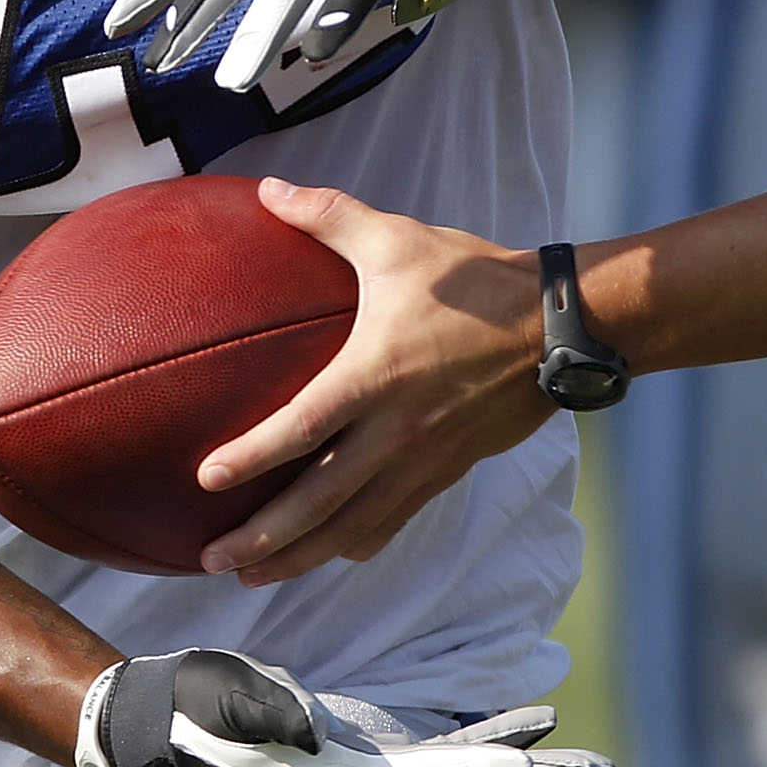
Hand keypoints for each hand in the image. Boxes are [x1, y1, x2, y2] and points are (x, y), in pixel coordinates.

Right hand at [76, 649, 610, 766]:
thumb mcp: (219, 707)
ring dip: (514, 761)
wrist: (147, 732)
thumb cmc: (180, 717)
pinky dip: (479, 741)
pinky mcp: (357, 753)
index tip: (541, 766)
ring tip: (571, 744)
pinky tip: (521, 724)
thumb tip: (308, 732)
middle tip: (597, 766)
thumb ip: (265, 714)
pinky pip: (433, 754)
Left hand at [191, 180, 553, 583]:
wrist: (561, 326)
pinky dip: (356, 543)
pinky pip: (393, 520)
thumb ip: (328, 216)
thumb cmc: (476, 281)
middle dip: (264, 538)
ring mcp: (424, 460)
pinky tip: (330, 554)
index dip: (250, 459)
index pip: (300, 428)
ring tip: (252, 577)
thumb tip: (268, 190)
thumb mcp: (398, 240)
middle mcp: (397, 431)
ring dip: (300, 556)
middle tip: (213, 562)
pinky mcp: (447, 471)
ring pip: (353, 526)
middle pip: (319, 502)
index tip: (205, 481)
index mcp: (375, 377)